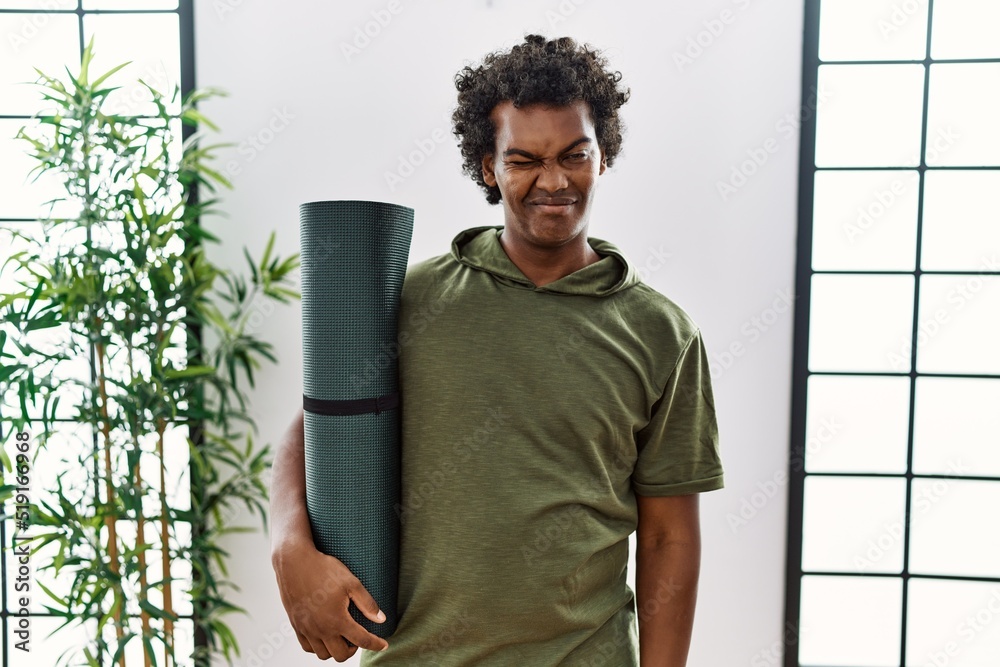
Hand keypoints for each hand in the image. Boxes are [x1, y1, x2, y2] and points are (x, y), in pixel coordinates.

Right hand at [273, 539, 389, 660]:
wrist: (294, 562)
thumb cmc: (323, 569)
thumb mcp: (351, 582)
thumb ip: (367, 603)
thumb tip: (381, 619)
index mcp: (337, 620)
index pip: (361, 641)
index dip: (375, 645)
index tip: (383, 645)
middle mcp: (320, 629)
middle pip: (340, 655)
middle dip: (353, 650)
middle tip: (358, 637)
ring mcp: (306, 629)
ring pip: (323, 654)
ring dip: (335, 650)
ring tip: (342, 636)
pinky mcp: (296, 625)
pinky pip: (307, 647)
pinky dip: (318, 647)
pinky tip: (324, 635)